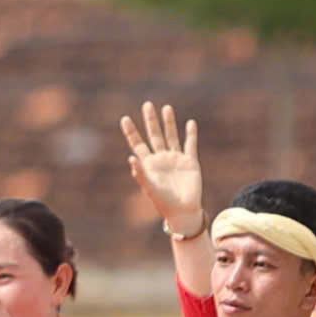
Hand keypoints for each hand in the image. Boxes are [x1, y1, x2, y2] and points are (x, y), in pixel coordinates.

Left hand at [121, 101, 203, 236]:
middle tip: (147, 105)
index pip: (138, 144)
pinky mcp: (190, 162)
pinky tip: (190, 123)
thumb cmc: (163, 202)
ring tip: (166, 108)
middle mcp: (161, 159)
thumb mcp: (149, 187)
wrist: (183, 211)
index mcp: (148, 164)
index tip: (125, 118)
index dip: (131, 132)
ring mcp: (175, 159)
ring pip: (171, 136)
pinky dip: (190, 134)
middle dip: (151, 121)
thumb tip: (130, 157)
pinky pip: (190, 144)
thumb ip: (140, 173)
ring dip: (169, 123)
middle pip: (154, 135)